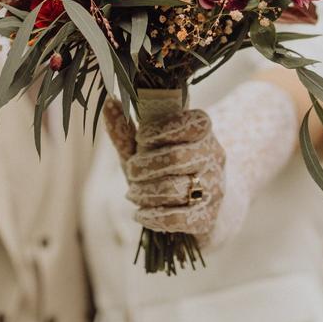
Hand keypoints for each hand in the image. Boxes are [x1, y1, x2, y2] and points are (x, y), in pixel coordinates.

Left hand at [103, 100, 225, 235]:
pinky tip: (141, 214)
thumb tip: (108, 103)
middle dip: (145, 166)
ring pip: (176, 189)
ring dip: (144, 192)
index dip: (163, 129)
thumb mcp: (147, 149)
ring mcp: (214, 189)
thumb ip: (127, 130)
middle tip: (132, 171)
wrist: (202, 205)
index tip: (140, 136)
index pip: (194, 123)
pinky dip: (152, 216)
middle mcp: (214, 158)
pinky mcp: (208, 218)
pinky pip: (178, 218)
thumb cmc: (168, 169)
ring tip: (134, 193)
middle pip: (178, 158)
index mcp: (203, 133)